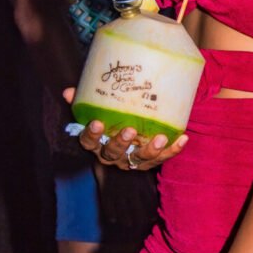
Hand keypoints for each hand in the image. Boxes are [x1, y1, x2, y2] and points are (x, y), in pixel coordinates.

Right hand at [63, 87, 187, 169]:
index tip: (97, 123)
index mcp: (97, 143)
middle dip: (121, 143)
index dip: (92, 135)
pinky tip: (183, 138)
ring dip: (150, 150)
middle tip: (129, 130)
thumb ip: (85, 99)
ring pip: (140, 160)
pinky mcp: (151, 161)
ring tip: (160, 138)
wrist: (132, 126)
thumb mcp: (97, 107)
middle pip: (114, 153)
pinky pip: (163, 158)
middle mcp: (113, 155)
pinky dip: (174, 149)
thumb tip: (69, 91)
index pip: (88, 142)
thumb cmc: (111, 115)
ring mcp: (133, 160)